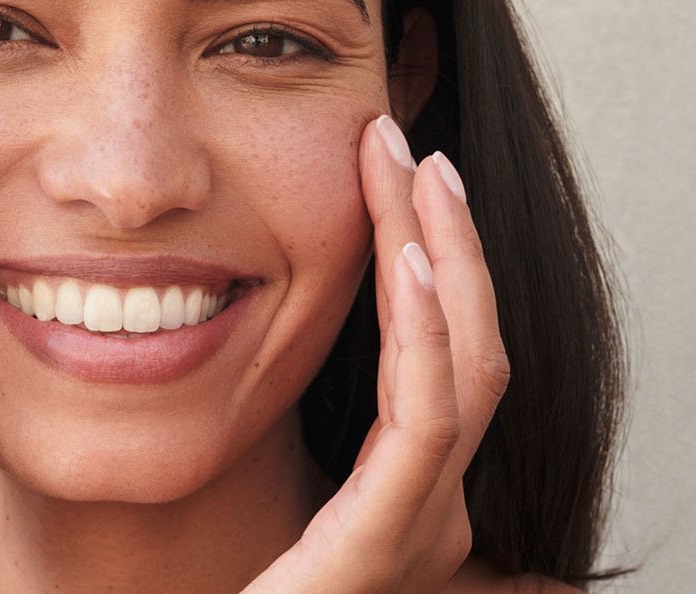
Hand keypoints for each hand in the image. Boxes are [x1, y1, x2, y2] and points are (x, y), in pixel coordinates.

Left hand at [244, 115, 507, 593]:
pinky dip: (424, 337)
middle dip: (446, 237)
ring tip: (415, 172)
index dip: (436, 259)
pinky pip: (423, 429)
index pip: (445, 358)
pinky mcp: (375, 554)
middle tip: (408, 143)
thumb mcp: (236, 490)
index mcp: (402, 503)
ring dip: (443, 259)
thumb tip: (225, 328)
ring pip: (464, 372)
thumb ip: (267, 426)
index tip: (397, 168)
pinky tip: (408, 262)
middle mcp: (427, 519)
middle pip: (470, 349)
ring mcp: (414, 539)